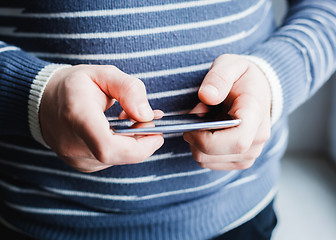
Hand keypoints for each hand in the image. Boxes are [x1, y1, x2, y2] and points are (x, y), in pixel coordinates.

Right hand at [39, 65, 163, 171]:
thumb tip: (147, 115)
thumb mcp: (103, 74)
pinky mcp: (82, 164)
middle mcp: (73, 144)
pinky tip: (119, 129)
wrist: (43, 101)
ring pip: (118, 158)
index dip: (141, 146)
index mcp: (77, 117)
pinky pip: (111, 160)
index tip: (158, 132)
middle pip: (119, 155)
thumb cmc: (74, 85)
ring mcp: (76, 158)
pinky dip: (123, 146)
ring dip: (133, 142)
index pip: (109, 147)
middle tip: (147, 119)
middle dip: (143, 140)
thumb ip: (129, 89)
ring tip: (130, 119)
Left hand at [183, 54, 270, 170]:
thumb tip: (206, 96)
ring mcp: (249, 153)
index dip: (206, 138)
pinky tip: (208, 131)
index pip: (236, 141)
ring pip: (207, 160)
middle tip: (196, 115)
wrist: (258, 90)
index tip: (191, 124)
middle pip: (214, 154)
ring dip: (196, 142)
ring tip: (204, 121)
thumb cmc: (242, 78)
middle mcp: (257, 140)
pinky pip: (209, 162)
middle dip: (194, 137)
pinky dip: (201, 149)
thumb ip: (218, 77)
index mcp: (255, 115)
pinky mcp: (240, 160)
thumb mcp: (230, 65)